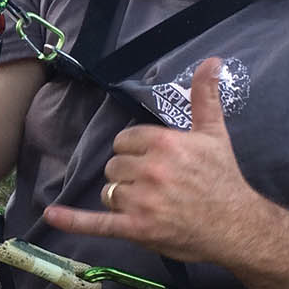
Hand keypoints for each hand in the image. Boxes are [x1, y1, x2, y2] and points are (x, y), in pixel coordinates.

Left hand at [43, 58, 264, 263]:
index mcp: (164, 143)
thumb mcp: (214, 133)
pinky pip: (98, 223)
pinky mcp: (137, 229)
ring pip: (110, 192)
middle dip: (129, 175)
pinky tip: (52, 215)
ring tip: (151, 205)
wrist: (237, 226)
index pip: (124, 141)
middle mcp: (150, 170)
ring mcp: (142, 201)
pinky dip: (73, 220)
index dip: (136, 152)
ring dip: (122, 198)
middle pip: (114, 166)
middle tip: (157, 186)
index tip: (154, 162)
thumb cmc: (224, 179)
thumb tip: (211, 60)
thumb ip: (205, 96)